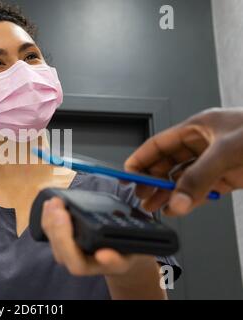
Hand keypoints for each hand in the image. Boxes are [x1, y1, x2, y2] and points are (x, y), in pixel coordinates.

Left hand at [41, 197, 153, 275]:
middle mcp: (74, 261)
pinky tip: (49, 204)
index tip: (66, 217)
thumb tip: (103, 255)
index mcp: (91, 266)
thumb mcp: (126, 258)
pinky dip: (48, 216)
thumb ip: (116, 259)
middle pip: (59, 248)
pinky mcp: (60, 240)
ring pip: (52, 239)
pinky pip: (49, 231)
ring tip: (53, 201)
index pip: (75, 263)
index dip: (68, 243)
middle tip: (58, 204)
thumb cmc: (122, 253)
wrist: (116, 252)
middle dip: (56, 225)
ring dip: (49, 219)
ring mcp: (65, 251)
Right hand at [124, 107, 242, 214]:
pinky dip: (189, 201)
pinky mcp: (229, 177)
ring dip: (168, 194)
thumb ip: (200, 178)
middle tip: (142, 195)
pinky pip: (202, 190)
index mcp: (198, 128)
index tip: (128, 176)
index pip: (158, 145)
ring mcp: (216, 162)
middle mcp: (204, 144)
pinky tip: (179, 208)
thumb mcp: (227, 151)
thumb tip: (177, 201)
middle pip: (167, 164)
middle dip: (152, 181)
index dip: (140, 160)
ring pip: (182, 179)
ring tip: (155, 207)